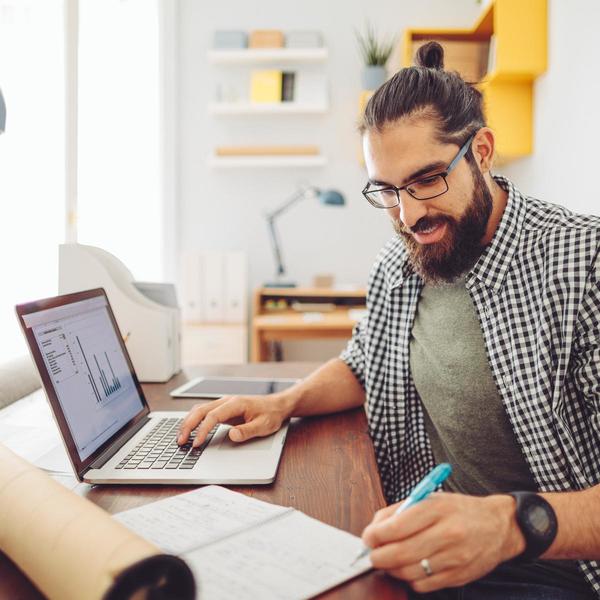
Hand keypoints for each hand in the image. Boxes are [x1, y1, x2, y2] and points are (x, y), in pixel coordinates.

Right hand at [177, 394, 291, 447]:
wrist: (276, 405)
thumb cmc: (271, 414)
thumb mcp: (264, 426)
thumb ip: (247, 431)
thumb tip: (232, 436)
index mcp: (236, 403)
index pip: (213, 416)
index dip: (203, 430)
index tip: (197, 443)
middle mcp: (227, 401)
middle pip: (201, 410)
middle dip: (188, 425)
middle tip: (180, 441)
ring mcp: (223, 403)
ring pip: (200, 409)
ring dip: (188, 422)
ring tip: (181, 437)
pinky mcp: (223, 408)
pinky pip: (204, 412)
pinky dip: (194, 420)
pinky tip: (189, 429)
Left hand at [361, 492, 524, 593]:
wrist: (499, 526)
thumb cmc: (458, 510)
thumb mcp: (430, 499)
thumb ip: (399, 511)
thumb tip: (373, 529)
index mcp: (437, 509)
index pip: (397, 526)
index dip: (375, 535)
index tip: (368, 537)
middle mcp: (447, 534)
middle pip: (400, 553)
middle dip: (378, 557)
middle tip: (372, 554)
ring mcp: (454, 558)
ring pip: (409, 572)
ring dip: (392, 569)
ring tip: (391, 560)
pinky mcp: (458, 577)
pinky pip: (423, 585)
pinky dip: (410, 579)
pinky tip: (411, 567)